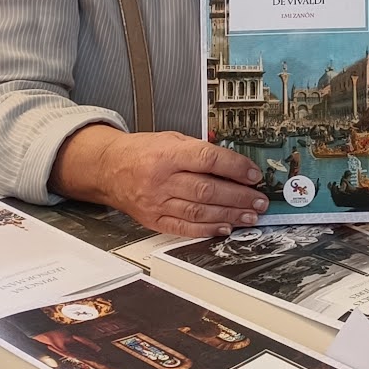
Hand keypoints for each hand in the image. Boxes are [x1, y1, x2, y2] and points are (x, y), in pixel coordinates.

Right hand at [52, 125, 268, 237]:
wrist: (108, 169)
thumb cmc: (142, 152)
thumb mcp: (171, 139)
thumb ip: (200, 151)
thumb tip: (235, 165)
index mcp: (166, 154)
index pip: (208, 160)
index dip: (235, 168)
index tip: (254, 174)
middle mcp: (161, 180)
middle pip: (207, 190)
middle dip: (239, 197)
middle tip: (259, 200)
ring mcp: (156, 203)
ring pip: (200, 211)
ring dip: (230, 215)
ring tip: (250, 215)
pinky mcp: (153, 220)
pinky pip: (184, 227)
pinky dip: (208, 229)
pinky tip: (225, 228)